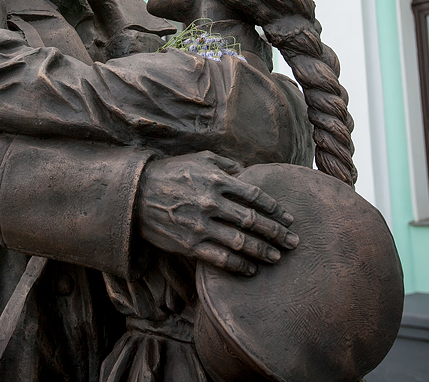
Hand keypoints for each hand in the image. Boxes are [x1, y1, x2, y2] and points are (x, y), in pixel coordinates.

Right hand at [136, 151, 298, 274]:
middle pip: (253, 221)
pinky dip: (240, 265)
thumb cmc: (169, 174)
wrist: (135, 195)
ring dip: (264, 251)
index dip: (275, 209)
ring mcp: (201, 226)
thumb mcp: (197, 159)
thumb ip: (225, 164)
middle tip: (294, 241)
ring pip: (241, 242)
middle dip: (277, 233)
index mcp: (216, 181)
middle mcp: (211, 203)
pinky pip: (221, 259)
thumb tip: (246, 171)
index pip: (255, 196)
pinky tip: (251, 269)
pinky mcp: (190, 245)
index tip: (288, 218)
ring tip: (278, 257)